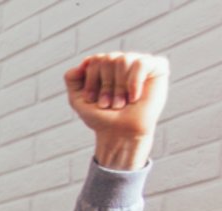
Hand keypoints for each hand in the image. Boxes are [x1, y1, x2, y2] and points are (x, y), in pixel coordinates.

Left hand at [64, 52, 168, 169]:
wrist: (119, 133)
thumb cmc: (101, 116)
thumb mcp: (78, 99)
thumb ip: (72, 78)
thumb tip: (83, 62)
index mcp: (106, 66)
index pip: (95, 60)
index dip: (91, 81)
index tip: (91, 100)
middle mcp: (123, 61)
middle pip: (108, 58)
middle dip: (105, 86)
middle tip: (107, 104)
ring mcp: (140, 63)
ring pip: (124, 60)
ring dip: (118, 87)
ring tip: (120, 103)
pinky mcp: (157, 68)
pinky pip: (142, 63)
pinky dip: (134, 82)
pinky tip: (134, 97)